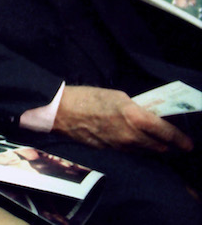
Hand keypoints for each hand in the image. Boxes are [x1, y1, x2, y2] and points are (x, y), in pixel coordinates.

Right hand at [53, 86, 192, 152]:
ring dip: (152, 147)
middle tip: (172, 140)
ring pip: (146, 151)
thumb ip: (136, 109)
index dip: (181, 139)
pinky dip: (136, 147)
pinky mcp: (110, 151)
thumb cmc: (87, 98)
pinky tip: (133, 139)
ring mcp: (121, 146)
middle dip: (169, 145)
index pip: (167, 133)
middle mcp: (132, 136)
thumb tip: (148, 116)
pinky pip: (130, 151)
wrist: (60, 112)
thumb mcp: (117, 96)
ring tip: (154, 139)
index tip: (188, 143)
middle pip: (160, 148)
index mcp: (136, 118)